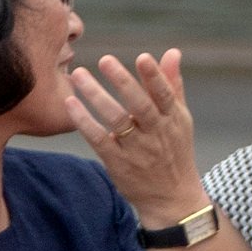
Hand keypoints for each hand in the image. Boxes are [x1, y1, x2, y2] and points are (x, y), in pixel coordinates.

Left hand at [66, 50, 208, 222]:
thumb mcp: (180, 120)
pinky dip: (85, 122)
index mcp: (173, 119)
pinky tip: (71, 104)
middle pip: (139, 105)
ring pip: (116, 120)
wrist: (171, 198)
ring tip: (78, 75)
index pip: (165, 95)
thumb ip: (172, 85)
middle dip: (123, 82)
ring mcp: (136, 149)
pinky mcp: (118, 163)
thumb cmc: (174, 151)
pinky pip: (99, 140)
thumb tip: (172, 52)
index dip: (155, 77)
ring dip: (96, 96)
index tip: (142, 57)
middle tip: (105, 59)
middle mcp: (156, 133)